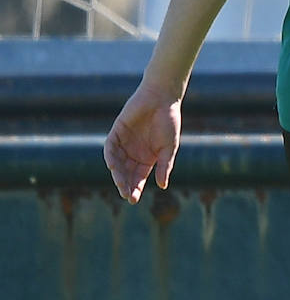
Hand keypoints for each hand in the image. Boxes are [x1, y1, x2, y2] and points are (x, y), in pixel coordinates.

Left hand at [103, 81, 182, 204]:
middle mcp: (134, 153)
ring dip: (118, 174)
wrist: (162, 99)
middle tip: (126, 195)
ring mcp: (124, 143)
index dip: (136, 188)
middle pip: (126, 173)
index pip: (138, 178)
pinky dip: (110, 157)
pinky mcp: (117, 131)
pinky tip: (113, 166)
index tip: (133, 200)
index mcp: (147, 159)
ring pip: (117, 163)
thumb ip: (165, 165)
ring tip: (120, 184)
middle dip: (125, 185)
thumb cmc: (169, 122)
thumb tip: (163, 186)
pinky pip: (110, 147)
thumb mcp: (169, 147)